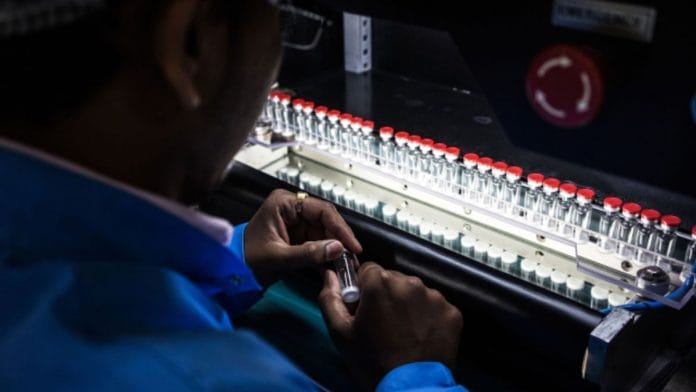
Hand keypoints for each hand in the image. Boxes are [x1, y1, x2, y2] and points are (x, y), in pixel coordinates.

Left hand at [244, 189, 361, 285]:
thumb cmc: (246, 258)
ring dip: (336, 250)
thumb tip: (337, 248)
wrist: (231, 271)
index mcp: (284, 204)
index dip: (340, 228)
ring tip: (346, 265)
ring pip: (325, 234)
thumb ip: (308, 253)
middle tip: (352, 258)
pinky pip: (318, 244)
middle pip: (326, 221)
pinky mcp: (297, 238)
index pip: (322, 210)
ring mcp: (295, 224)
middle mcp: (292, 210)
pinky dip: (327, 256)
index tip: (352, 245)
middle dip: (340, 240)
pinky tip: (335, 267)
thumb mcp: (278, 257)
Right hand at [318, 262, 462, 388]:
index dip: (364, 289)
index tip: (366, 308)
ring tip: (404, 332)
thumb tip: (330, 275)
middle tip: (384, 323)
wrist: (411, 388)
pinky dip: (428, 317)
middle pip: (393, 279)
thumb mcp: (340, 332)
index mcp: (380, 283)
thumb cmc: (372, 361)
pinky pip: (435, 306)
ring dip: (408, 305)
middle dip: (387, 295)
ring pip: (415, 292)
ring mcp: (434, 296)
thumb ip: (330, 298)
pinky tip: (421, 336)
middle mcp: (409, 282)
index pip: (368, 270)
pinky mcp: (451, 312)